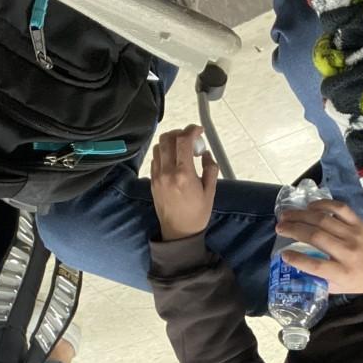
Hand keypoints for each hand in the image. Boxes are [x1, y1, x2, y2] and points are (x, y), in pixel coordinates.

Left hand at [150, 124, 218, 240]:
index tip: (199, 130)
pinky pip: (155, 159)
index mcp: (184, 174)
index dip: (192, 130)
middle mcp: (167, 172)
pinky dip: (164, 153)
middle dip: (180, 132)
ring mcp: (157, 176)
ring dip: (170, 142)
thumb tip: (206, 153)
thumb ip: (210, 169)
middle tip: (190, 138)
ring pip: (159, 147)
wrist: (179, 232)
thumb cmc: (197, 214)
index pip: (184, 141)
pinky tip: (173, 160)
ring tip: (181, 149)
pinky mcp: (152, 181)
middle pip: (167, 138)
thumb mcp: (210, 191)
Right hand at [274, 200, 362, 293]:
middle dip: (293, 230)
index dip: (297, 259)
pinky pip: (340, 209)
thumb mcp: (340, 287)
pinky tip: (310, 206)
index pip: (316, 265)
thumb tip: (296, 266)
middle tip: (279, 227)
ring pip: (323, 220)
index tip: (283, 254)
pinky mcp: (360, 223)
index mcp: (343, 273)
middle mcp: (348, 253)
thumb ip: (320, 279)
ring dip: (301, 215)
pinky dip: (323, 204)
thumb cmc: (360, 280)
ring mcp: (354, 235)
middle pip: (316, 237)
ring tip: (287, 215)